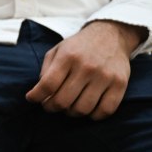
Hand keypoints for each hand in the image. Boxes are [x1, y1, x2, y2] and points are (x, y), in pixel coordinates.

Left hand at [25, 21, 145, 119]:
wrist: (111, 35)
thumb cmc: (79, 47)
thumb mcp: (57, 50)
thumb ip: (46, 70)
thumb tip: (40, 94)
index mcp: (68, 56)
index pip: (47, 85)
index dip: (36, 96)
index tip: (32, 99)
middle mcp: (86, 66)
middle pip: (63, 101)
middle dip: (51, 107)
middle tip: (50, 105)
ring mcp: (104, 76)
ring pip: (82, 109)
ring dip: (71, 113)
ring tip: (68, 106)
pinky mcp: (120, 84)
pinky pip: (105, 111)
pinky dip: (93, 116)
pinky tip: (88, 109)